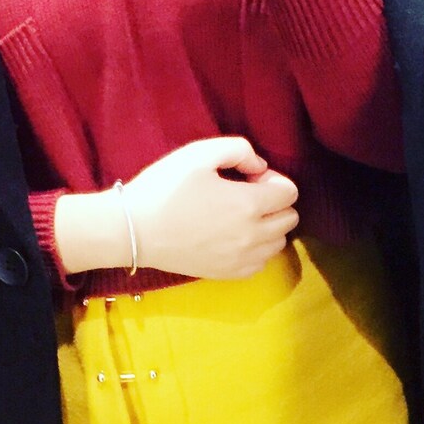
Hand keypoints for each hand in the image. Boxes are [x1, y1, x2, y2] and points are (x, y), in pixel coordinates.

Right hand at [122, 136, 299, 279]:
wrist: (134, 231)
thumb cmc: (164, 188)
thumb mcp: (199, 153)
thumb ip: (239, 149)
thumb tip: (259, 165)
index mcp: (249, 205)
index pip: (290, 193)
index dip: (273, 179)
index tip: (248, 177)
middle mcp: (253, 236)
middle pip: (290, 218)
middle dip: (275, 202)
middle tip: (245, 195)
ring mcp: (242, 259)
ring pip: (279, 242)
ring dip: (269, 227)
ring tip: (240, 217)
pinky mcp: (229, 274)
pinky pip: (262, 263)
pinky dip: (257, 249)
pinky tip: (235, 237)